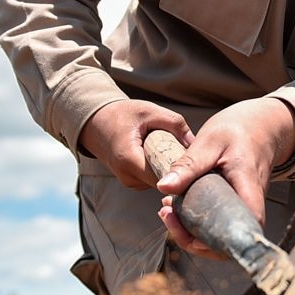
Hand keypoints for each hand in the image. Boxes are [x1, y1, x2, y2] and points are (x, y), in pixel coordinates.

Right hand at [77, 100, 193, 189]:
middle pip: (163, 182)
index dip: (182, 171)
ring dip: (170, 170)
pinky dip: (162, 170)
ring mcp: (129, 182)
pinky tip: (167, 157)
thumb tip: (195, 142)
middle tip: (195, 157)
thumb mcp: (150, 111)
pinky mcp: (131, 181)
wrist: (96, 122)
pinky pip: (153, 180)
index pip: (163, 177)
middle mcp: (127, 176)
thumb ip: (175, 123)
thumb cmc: (122, 114)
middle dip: (179, 171)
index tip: (198, 162)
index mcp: (129, 159)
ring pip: (160, 183)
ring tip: (178, 153)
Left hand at [154, 98, 294, 258]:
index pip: (248, 224)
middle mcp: (250, 202)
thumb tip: (164, 187)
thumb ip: (188, 164)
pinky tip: (175, 207)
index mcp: (249, 185)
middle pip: (229, 240)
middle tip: (166, 215)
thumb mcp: (210, 142)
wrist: (256, 129)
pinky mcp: (233, 208)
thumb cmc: (236, 132)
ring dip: (190, 231)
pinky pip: (217, 225)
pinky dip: (195, 222)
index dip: (223, 242)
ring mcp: (242, 207)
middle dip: (194, 239)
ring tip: (166, 210)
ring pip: (220, 236)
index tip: (193, 239)